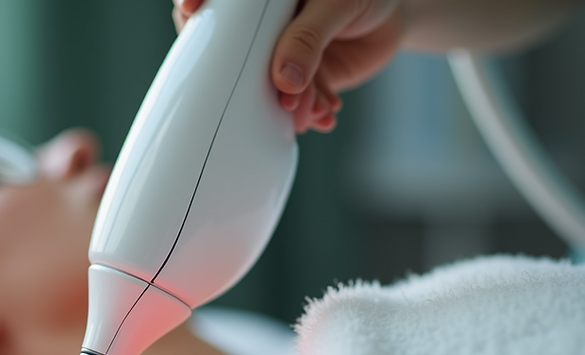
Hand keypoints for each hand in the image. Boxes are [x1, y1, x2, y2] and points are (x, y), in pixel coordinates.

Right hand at [174, 0, 405, 133]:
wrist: (392, 22)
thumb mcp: (338, 5)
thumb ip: (309, 37)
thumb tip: (285, 79)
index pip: (220, 0)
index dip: (194, 3)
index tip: (192, 11)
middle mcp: (260, 23)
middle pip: (230, 49)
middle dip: (253, 79)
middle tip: (282, 96)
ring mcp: (272, 52)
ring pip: (261, 82)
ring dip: (286, 104)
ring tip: (312, 110)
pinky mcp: (291, 78)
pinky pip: (288, 100)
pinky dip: (306, 112)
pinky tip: (323, 113)